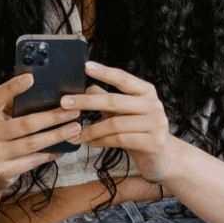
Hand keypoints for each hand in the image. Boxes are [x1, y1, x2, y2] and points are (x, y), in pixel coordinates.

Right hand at [0, 73, 82, 193]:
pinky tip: (64, 147)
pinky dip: (51, 153)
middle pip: (25, 124)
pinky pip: (34, 160)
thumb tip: (45, 92)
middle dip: (52, 117)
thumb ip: (12, 108)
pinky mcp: (4, 171)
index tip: (31, 77)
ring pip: (33, 144)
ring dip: (57, 135)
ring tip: (75, 128)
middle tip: (73, 111)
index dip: (12, 87)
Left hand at [61, 61, 173, 181]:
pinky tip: (88, 143)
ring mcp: (156, 124)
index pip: (123, 78)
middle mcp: (154, 105)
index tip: (85, 66)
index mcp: (146, 91)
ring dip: (90, 129)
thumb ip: (106, 99)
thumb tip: (87, 87)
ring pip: (115, 124)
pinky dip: (100, 141)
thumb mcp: (121, 111)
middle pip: (114, 101)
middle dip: (86, 102)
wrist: (160, 156)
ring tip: (72, 133)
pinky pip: (119, 140)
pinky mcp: (153, 143)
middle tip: (64, 103)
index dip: (104, 72)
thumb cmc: (136, 129)